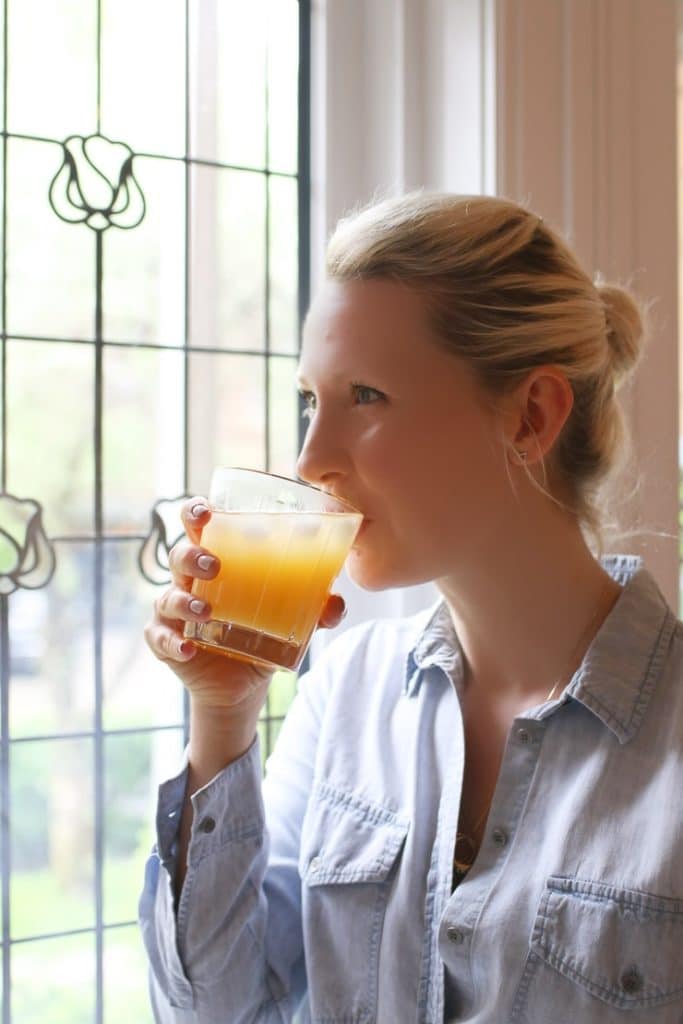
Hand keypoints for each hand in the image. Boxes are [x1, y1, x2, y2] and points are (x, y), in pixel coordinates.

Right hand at [144, 497, 347, 716]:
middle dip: (191, 555)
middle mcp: (191, 581)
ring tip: (205, 611)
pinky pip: (161, 639)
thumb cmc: (260, 633)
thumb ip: (316, 610)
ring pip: (168, 597)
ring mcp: (174, 613)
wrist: (242, 684)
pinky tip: (188, 649)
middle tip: (214, 564)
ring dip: (184, 601)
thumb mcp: (291, 619)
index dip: (195, 513)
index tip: (205, 511)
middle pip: (179, 555)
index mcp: (218, 562)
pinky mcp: (166, 643)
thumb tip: (337, 604)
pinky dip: (172, 643)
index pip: (199, 528)